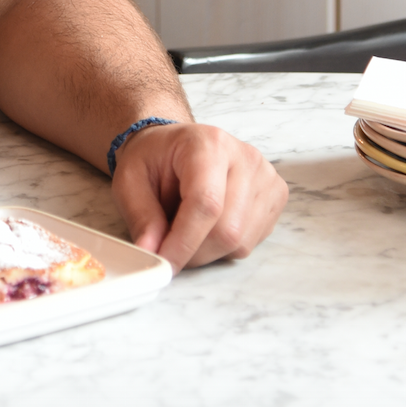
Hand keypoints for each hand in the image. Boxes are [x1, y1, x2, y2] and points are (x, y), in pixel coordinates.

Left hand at [110, 122, 287, 270]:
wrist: (176, 146)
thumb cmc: (155, 159)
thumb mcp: (130, 179)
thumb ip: (141, 215)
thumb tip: (152, 251)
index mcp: (208, 144)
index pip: (206, 203)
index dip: (184, 241)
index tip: (164, 262)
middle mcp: (245, 157)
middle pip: (227, 229)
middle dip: (193, 252)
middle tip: (168, 248)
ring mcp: (265, 177)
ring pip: (240, 241)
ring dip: (207, 252)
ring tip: (186, 229)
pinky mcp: (275, 196)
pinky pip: (251, 241)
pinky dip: (224, 247)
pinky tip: (208, 225)